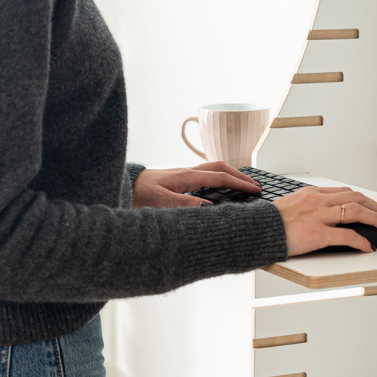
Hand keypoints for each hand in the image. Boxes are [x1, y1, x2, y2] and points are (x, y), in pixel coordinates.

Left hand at [132, 162, 260, 208]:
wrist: (120, 187)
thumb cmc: (137, 194)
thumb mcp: (160, 202)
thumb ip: (185, 205)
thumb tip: (209, 208)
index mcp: (187, 176)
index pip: (220, 177)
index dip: (240, 184)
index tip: (255, 190)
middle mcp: (186, 172)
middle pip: (220, 168)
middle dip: (240, 175)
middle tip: (255, 186)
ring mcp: (182, 175)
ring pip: (213, 170)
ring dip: (230, 175)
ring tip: (241, 186)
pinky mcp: (176, 180)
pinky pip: (204, 176)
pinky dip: (217, 179)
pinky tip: (217, 190)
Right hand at [273, 186, 376, 255]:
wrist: (254, 231)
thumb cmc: (268, 223)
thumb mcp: (289, 207)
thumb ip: (307, 208)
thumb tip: (323, 215)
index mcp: (311, 194)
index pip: (344, 192)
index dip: (363, 199)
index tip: (373, 206)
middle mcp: (317, 201)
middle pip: (356, 197)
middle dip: (376, 206)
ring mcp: (318, 216)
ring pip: (356, 211)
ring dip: (375, 218)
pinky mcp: (318, 233)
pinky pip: (347, 236)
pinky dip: (362, 241)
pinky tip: (368, 246)